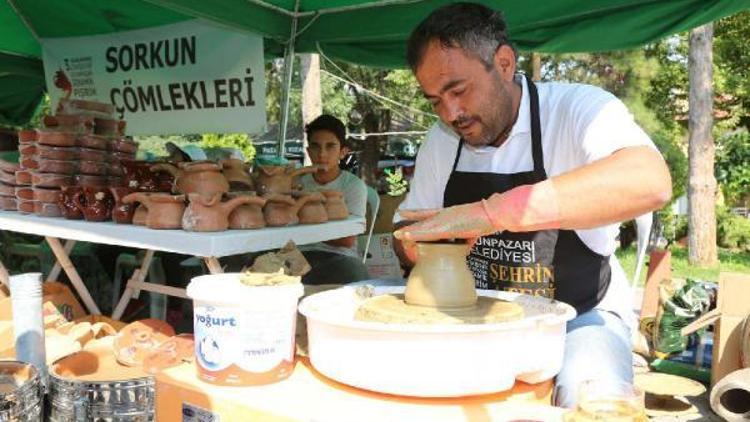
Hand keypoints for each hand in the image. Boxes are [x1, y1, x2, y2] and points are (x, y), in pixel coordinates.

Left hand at [393, 180, 560, 241]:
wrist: (495, 213)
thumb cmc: (489, 219)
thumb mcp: (475, 228)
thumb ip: (469, 235)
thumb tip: (469, 243)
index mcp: (451, 213)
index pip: (430, 212)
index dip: (417, 214)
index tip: (405, 212)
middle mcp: (446, 214)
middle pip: (424, 218)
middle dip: (411, 223)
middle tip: (397, 226)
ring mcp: (446, 219)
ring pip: (423, 227)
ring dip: (411, 231)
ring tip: (398, 235)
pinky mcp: (446, 226)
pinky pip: (427, 232)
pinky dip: (416, 234)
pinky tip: (406, 235)